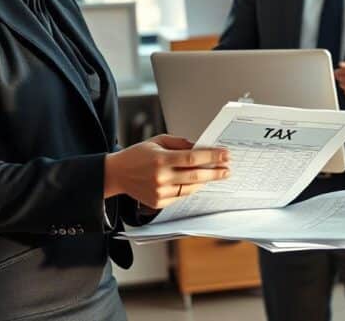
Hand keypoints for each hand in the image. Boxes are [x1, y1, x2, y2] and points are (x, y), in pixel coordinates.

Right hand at [104, 134, 229, 208]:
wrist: (117, 174)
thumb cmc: (137, 155)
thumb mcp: (157, 141)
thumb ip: (180, 143)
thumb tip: (200, 147)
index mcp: (161, 159)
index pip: (193, 158)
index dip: (212, 156)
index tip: (225, 155)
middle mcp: (161, 177)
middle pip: (196, 176)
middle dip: (215, 172)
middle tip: (227, 169)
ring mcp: (160, 192)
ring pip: (191, 188)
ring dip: (205, 181)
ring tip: (215, 175)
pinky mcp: (158, 203)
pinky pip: (181, 196)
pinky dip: (191, 189)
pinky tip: (197, 183)